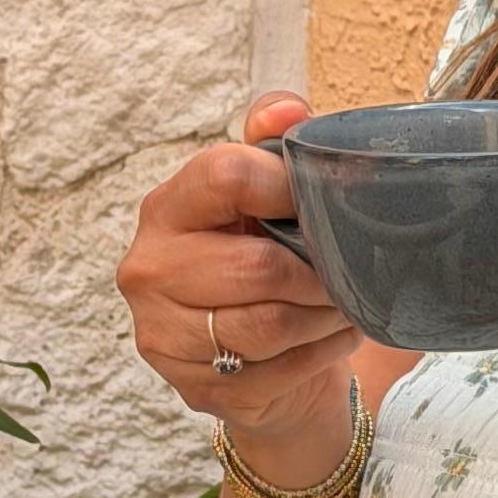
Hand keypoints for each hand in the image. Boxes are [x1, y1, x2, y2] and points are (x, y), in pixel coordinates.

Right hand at [118, 96, 366, 466]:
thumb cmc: (261, 258)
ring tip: (344, 304)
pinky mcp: (194, 387)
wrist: (257, 357)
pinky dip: (319, 353)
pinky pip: (276, 370)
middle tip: (348, 271)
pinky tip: (330, 337)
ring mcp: (164, 335)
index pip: (224, 176)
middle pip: (256, 267)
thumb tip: (289, 110)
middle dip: (318, 273)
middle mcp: (149, 270)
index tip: (319, 201)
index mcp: (166, 209)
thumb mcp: (265, 194)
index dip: (287, 186)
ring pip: (269, 326)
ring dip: (323, 316)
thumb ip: (272, 140)